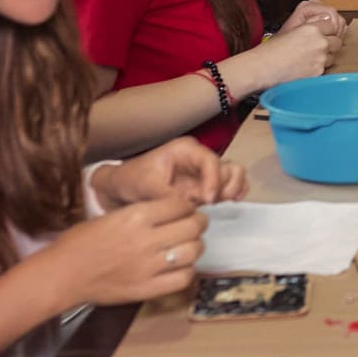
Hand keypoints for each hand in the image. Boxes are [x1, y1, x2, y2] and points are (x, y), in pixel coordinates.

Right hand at [54, 165, 218, 305]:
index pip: (179, 205)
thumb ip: (142, 214)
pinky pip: (183, 278)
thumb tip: (172, 212)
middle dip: (199, 223)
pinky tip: (181, 267)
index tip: (186, 210)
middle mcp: (146, 239)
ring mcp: (148, 266)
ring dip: (197, 246)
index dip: (187, 206)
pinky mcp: (147, 289)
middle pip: (192, 226)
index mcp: (135, 217)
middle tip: (196, 225)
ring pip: (193, 251)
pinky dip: (188, 271)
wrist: (62, 274)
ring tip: (191, 245)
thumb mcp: (111, 216)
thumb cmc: (81, 242)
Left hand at [93, 137, 246, 211]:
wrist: (124, 186)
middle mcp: (198, 158)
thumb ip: (169, 195)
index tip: (207, 199)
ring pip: (233, 175)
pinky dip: (234, 192)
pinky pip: (229, 185)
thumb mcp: (146, 186)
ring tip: (217, 203)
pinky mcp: (206, 185)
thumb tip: (189, 206)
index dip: (213, 179)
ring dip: (231, 189)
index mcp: (185, 150)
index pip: (209, 160)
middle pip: (228, 166)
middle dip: (226, 185)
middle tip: (212, 202)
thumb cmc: (133, 179)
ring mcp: (204, 172)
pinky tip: (229, 203)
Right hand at [239, 0, 342, 91]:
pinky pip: (327, 68)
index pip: (332, 24)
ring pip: (334, 55)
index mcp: (311, 29)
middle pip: (337, 41)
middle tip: (318, 46)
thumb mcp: (290, 29)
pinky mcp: (319, 72)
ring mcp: (321, 59)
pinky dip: (320, 67)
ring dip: (327, 56)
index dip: (327, 29)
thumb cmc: (270, 51)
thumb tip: (322, 21)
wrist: (262, 68)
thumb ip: (309, 26)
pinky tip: (307, 66)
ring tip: (311, 57)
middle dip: (330, 43)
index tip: (324, 32)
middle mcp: (319, 43)